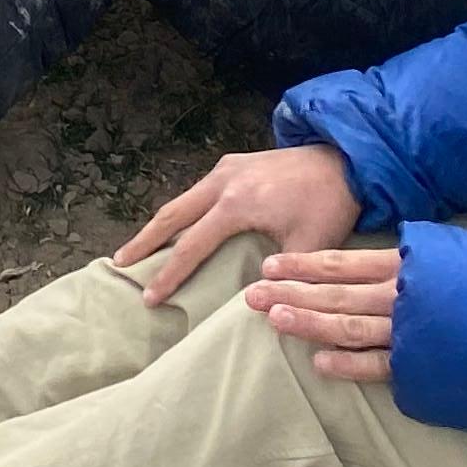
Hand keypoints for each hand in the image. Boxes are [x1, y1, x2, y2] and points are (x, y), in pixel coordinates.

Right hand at [115, 143, 360, 307]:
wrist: (347, 159)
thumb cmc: (328, 205)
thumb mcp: (310, 247)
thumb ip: (284, 278)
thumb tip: (257, 308)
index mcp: (235, 204)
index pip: (192, 246)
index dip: (169, 274)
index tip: (149, 297)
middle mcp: (222, 181)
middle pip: (171, 215)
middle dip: (144, 241)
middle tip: (119, 265)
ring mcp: (226, 168)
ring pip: (182, 200)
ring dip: (160, 224)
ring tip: (139, 248)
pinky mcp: (235, 163)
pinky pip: (197, 191)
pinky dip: (180, 211)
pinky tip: (177, 224)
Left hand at [247, 242, 401, 379]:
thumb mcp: (430, 255)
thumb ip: (395, 259)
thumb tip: (354, 261)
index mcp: (398, 266)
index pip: (340, 264)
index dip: (301, 266)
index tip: (267, 267)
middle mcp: (397, 296)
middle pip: (336, 294)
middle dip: (292, 294)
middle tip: (253, 295)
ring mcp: (406, 330)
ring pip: (350, 327)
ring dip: (311, 323)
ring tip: (275, 320)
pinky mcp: (416, 363)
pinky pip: (379, 365)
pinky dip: (349, 365)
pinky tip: (318, 364)